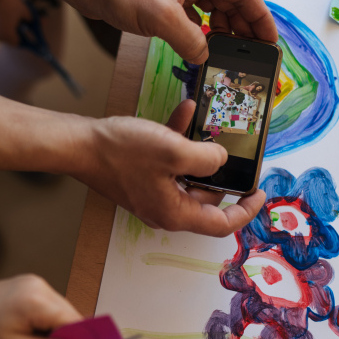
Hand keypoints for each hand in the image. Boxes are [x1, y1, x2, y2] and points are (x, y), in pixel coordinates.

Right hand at [0, 0, 30, 44]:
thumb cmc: (8, 1)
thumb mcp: (23, 9)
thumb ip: (29, 18)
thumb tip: (30, 21)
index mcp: (6, 36)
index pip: (15, 42)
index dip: (19, 36)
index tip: (21, 30)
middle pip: (2, 37)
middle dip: (6, 30)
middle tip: (9, 19)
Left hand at [0, 275, 83, 338]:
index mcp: (38, 300)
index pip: (75, 323)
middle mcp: (42, 286)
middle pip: (71, 316)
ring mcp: (37, 282)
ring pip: (61, 312)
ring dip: (57, 332)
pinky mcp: (31, 284)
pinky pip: (50, 306)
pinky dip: (47, 322)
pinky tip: (32, 335)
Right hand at [75, 100, 264, 235]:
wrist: (80, 145)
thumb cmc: (120, 153)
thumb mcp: (174, 151)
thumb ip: (207, 159)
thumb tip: (222, 161)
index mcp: (175, 213)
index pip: (221, 224)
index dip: (246, 210)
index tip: (259, 192)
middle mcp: (164, 208)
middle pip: (206, 197)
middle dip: (221, 172)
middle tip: (235, 151)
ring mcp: (152, 192)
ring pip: (188, 175)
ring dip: (199, 149)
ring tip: (207, 123)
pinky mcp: (141, 176)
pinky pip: (169, 162)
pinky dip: (178, 141)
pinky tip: (184, 114)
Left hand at [83, 0, 277, 63]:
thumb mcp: (161, 17)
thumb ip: (190, 40)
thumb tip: (206, 57)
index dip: (261, 19)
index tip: (271, 42)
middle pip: (234, 3)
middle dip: (244, 29)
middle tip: (253, 57)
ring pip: (217, 11)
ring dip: (224, 33)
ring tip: (230, 56)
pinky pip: (198, 17)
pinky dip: (204, 33)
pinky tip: (205, 49)